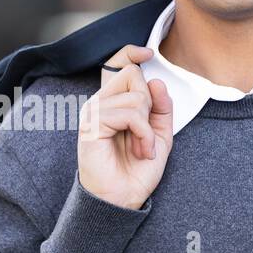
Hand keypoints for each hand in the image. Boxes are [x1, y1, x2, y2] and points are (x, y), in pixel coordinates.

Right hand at [77, 44, 173, 209]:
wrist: (121, 200)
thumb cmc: (136, 170)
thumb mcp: (159, 136)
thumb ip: (161, 108)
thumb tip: (156, 81)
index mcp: (113, 102)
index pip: (117, 63)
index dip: (131, 52)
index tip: (148, 53)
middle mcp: (100, 102)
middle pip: (131, 73)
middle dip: (149, 102)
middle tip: (146, 131)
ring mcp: (93, 112)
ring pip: (135, 96)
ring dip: (148, 127)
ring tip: (143, 148)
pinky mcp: (92, 125)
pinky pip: (130, 114)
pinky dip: (143, 134)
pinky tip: (140, 150)